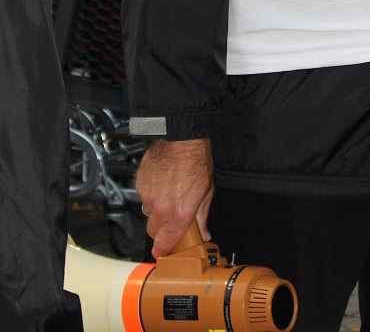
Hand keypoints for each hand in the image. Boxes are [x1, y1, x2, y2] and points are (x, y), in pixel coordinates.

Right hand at [135, 137, 213, 257]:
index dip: (162, 250)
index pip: (164, 242)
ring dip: (156, 210)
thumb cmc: (196, 162)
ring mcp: (148, 196)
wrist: (181, 139)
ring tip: (168, 194)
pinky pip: (143, 196)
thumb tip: (204, 233)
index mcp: (179, 213)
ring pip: (147, 212)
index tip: (161, 253)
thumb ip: (202, 217)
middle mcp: (161, 208)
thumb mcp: (206, 192)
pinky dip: (150, 193)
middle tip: (170, 220)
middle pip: (153, 231)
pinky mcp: (140, 183)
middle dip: (160, 229)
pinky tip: (161, 182)